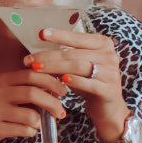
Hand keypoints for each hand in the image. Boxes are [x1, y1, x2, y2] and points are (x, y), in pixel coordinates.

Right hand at [0, 66, 68, 142]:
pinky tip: (28, 131)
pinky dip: (32, 131)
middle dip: (52, 103)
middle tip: (61, 112)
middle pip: (33, 93)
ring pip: (30, 115)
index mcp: (3, 80)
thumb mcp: (9, 94)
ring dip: (40, 121)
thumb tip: (58, 91)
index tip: (63, 91)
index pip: (32, 75)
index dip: (51, 82)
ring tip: (39, 124)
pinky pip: (23, 130)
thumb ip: (29, 90)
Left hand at [24, 28, 127, 142]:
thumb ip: (65, 56)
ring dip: (55, 67)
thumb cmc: (88, 84)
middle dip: (49, 56)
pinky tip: (62, 79)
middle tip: (30, 60)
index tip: (41, 34)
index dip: (59, 35)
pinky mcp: (109, 90)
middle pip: (74, 54)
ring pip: (79, 66)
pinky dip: (75, 81)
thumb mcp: (78, 67)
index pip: (78, 37)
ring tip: (37, 69)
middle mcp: (109, 56)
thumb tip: (38, 50)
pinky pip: (89, 83)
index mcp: (103, 44)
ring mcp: (111, 73)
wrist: (107, 109)